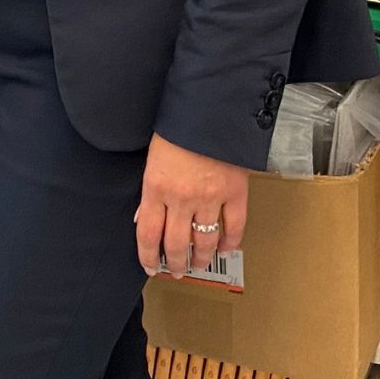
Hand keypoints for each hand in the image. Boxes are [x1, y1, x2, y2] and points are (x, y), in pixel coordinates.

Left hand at [134, 133, 249, 276]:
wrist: (208, 107)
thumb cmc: (176, 128)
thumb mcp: (152, 158)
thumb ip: (150, 190)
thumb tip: (144, 218)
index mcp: (156, 188)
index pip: (148, 234)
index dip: (148, 256)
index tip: (150, 268)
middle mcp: (181, 198)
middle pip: (176, 244)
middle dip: (176, 263)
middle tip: (177, 271)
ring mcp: (210, 197)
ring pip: (205, 241)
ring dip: (201, 258)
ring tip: (198, 265)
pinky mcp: (235, 192)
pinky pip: (234, 226)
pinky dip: (231, 241)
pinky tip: (227, 249)